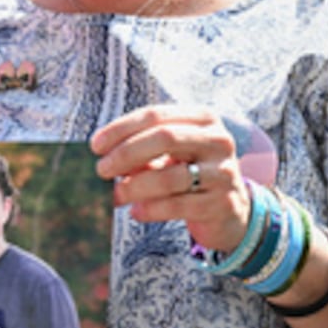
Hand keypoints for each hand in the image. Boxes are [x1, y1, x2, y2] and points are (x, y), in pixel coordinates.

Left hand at [90, 104, 251, 252]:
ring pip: (170, 176)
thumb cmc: (192, 173)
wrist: (232, 211)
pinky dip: (151, 209)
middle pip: (164, 138)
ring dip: (135, 187)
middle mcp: (218, 140)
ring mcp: (223, 172)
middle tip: (102, 170)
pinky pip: (178, 206)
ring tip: (116, 196)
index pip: (156, 115)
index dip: (121, 128)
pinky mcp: (222, 203)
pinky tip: (136, 212)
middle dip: (126, 154)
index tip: (95, 145)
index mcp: (203, 119)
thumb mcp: (171, 154)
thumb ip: (142, 149)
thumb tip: (103, 155)